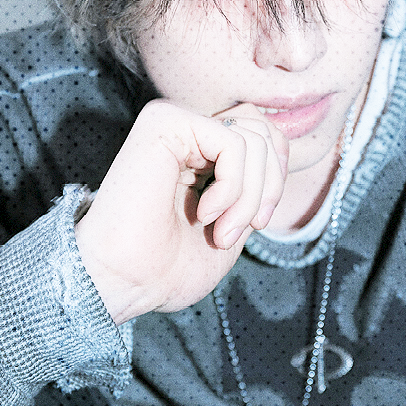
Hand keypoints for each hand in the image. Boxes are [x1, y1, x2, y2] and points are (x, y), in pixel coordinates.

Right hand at [74, 99, 288, 323]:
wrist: (125, 283)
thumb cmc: (168, 266)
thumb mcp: (235, 221)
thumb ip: (255, 183)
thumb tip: (280, 153)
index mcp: (199, 150)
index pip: (265, 135)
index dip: (275, 179)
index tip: (256, 224)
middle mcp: (186, 129)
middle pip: (264, 131)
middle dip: (269, 186)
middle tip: (245, 229)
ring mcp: (175, 121)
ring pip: (255, 138)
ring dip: (249, 197)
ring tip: (220, 231)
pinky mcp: (165, 121)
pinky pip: (234, 143)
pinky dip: (233, 187)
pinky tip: (204, 213)